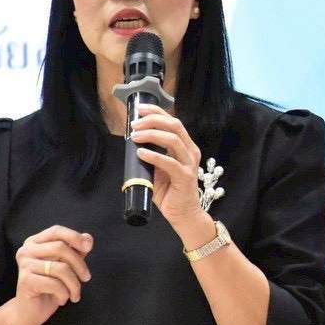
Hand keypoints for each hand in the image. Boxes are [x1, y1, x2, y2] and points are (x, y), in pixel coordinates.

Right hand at [10, 225, 92, 324]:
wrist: (29, 313)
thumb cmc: (48, 288)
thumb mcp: (65, 267)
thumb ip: (75, 251)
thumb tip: (88, 238)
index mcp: (34, 243)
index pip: (56, 231)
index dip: (74, 236)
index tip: (88, 246)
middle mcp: (26, 250)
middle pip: (61, 248)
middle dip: (79, 265)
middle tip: (86, 278)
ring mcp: (25, 265)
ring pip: (61, 268)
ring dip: (74, 284)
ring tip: (74, 294)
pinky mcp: (26, 281)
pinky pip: (56, 284)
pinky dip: (65, 294)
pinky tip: (62, 300)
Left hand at [131, 103, 206, 226]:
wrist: (183, 214)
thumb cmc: (170, 192)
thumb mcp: (158, 169)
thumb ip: (151, 156)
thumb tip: (134, 143)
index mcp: (185, 147)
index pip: (173, 122)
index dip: (156, 112)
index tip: (140, 109)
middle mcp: (190, 152)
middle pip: (174, 125)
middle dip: (153, 120)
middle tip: (134, 124)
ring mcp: (189, 164)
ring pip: (173, 140)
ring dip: (151, 135)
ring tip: (135, 137)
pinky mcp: (185, 177)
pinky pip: (169, 162)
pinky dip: (153, 156)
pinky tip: (141, 154)